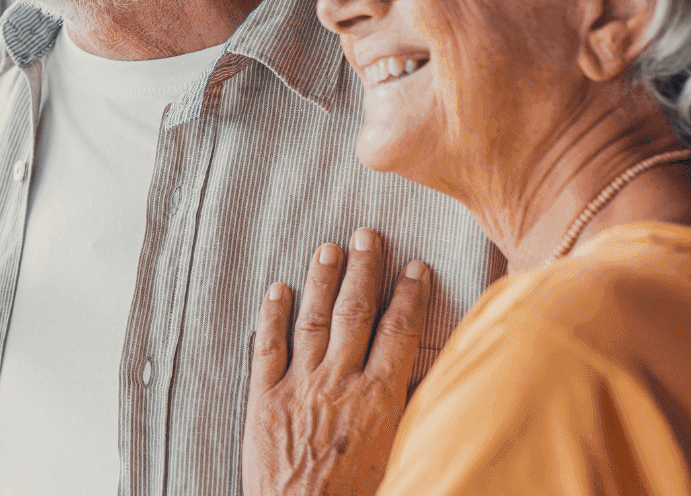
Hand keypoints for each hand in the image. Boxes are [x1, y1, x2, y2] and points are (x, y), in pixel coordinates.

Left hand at [241, 228, 431, 495]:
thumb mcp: (402, 458)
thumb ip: (411, 415)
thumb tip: (430, 379)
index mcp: (379, 400)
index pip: (399, 333)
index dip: (408, 296)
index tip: (414, 266)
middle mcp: (338, 383)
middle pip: (354, 313)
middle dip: (363, 270)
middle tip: (366, 235)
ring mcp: (298, 387)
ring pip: (311, 320)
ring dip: (320, 280)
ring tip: (327, 248)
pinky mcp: (264, 399)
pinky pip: (267, 347)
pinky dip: (271, 315)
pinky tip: (276, 289)